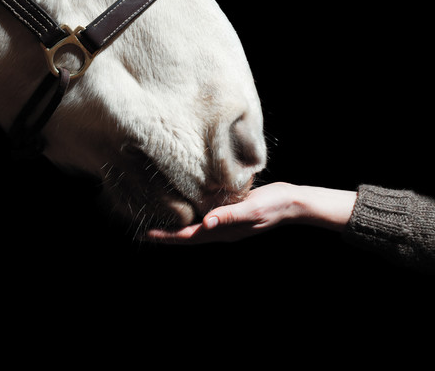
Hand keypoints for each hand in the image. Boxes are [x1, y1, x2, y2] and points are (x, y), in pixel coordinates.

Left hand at [149, 182, 357, 243]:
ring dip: (179, 225)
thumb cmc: (273, 205)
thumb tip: (205, 223)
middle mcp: (223, 229)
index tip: (147, 234)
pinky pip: (207, 217)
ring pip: (197, 226)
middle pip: (189, 234)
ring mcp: (227, 222)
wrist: (292, 202)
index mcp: (224, 231)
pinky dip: (193, 214)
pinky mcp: (231, 212)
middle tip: (145, 230)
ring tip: (160, 219)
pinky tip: (188, 206)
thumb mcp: (251, 209)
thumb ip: (229, 216)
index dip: (168, 236)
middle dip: (168, 234)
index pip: (189, 236)